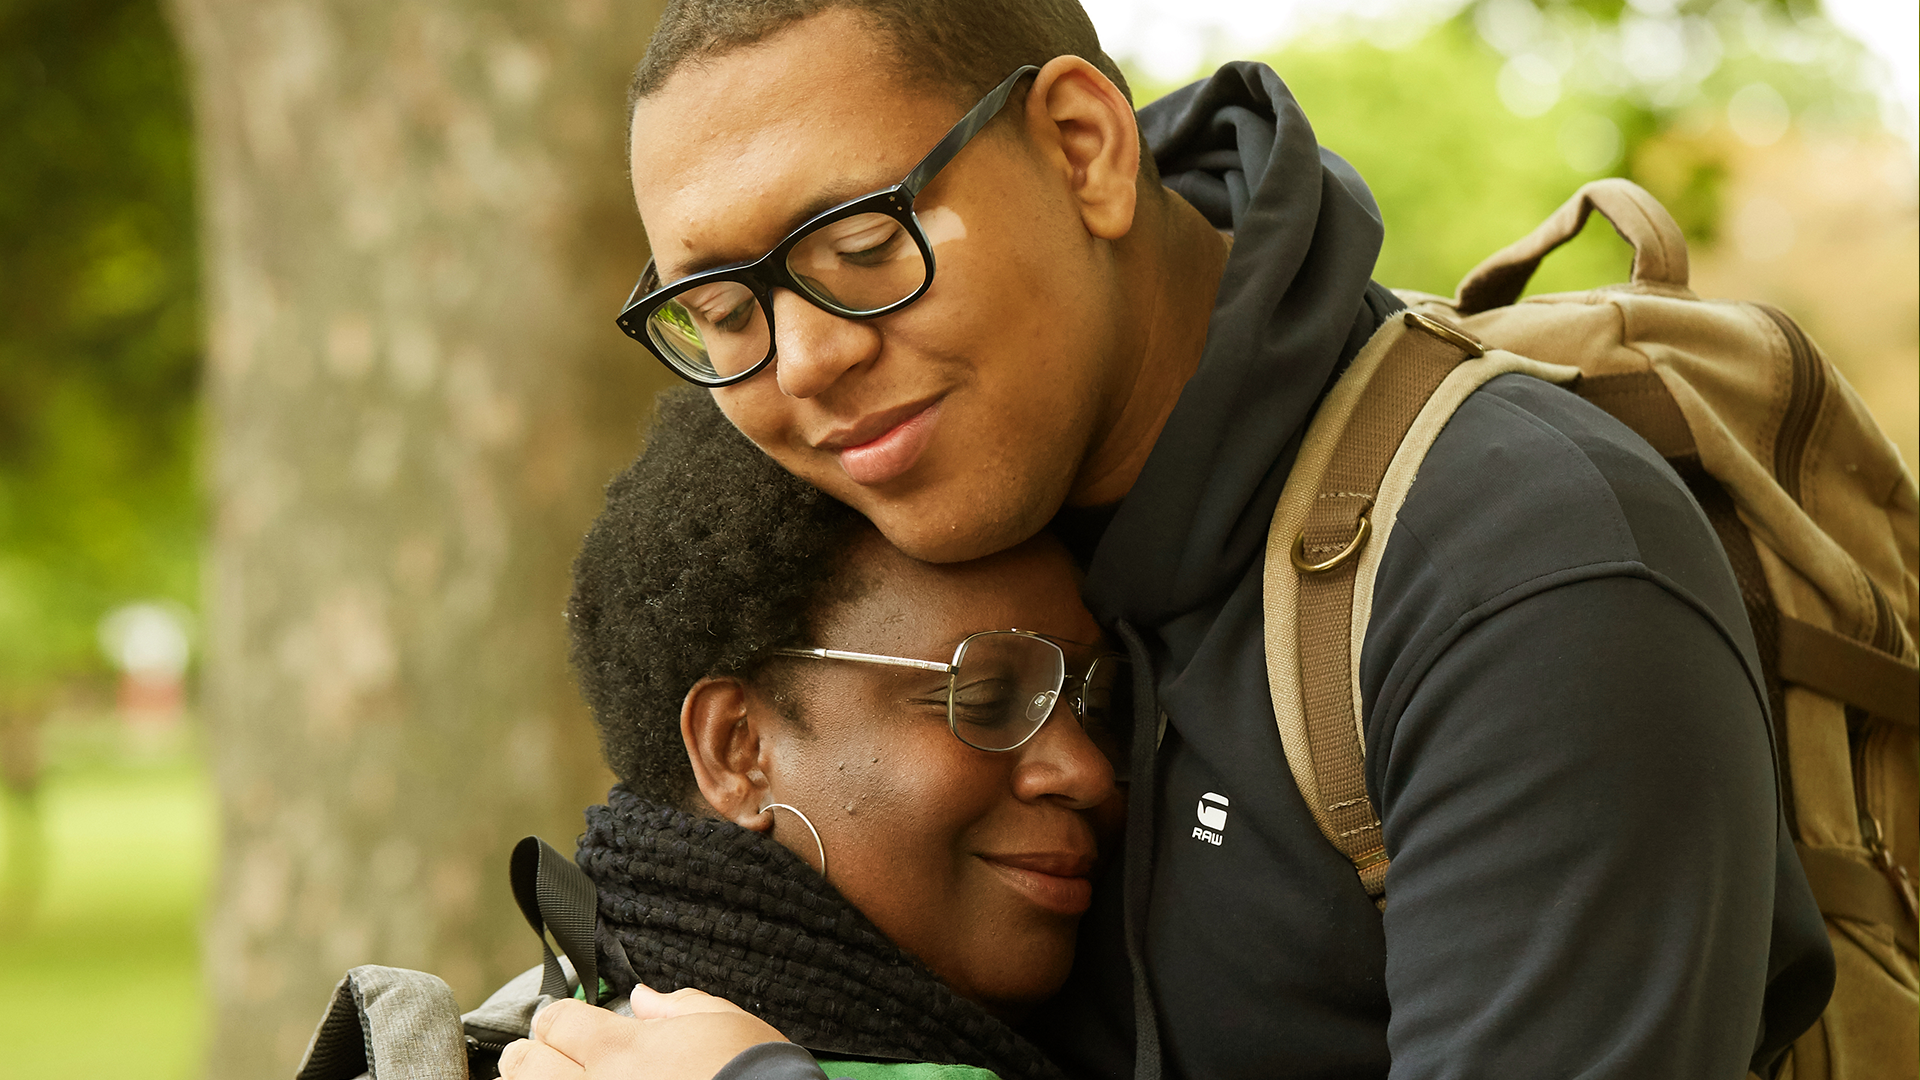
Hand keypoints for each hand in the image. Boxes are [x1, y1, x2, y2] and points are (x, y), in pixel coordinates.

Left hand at [498, 986, 788, 1079]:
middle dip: (528, 1053)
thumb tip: (642, 998)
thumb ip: (678, 1008)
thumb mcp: (726, 1024)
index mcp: (622, 1047)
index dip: (556, 1018)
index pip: (559, 1020)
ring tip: (531, 1079)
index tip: (557, 1022)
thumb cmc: (755, 1073)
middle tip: (530, 1052)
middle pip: (529, 1064)